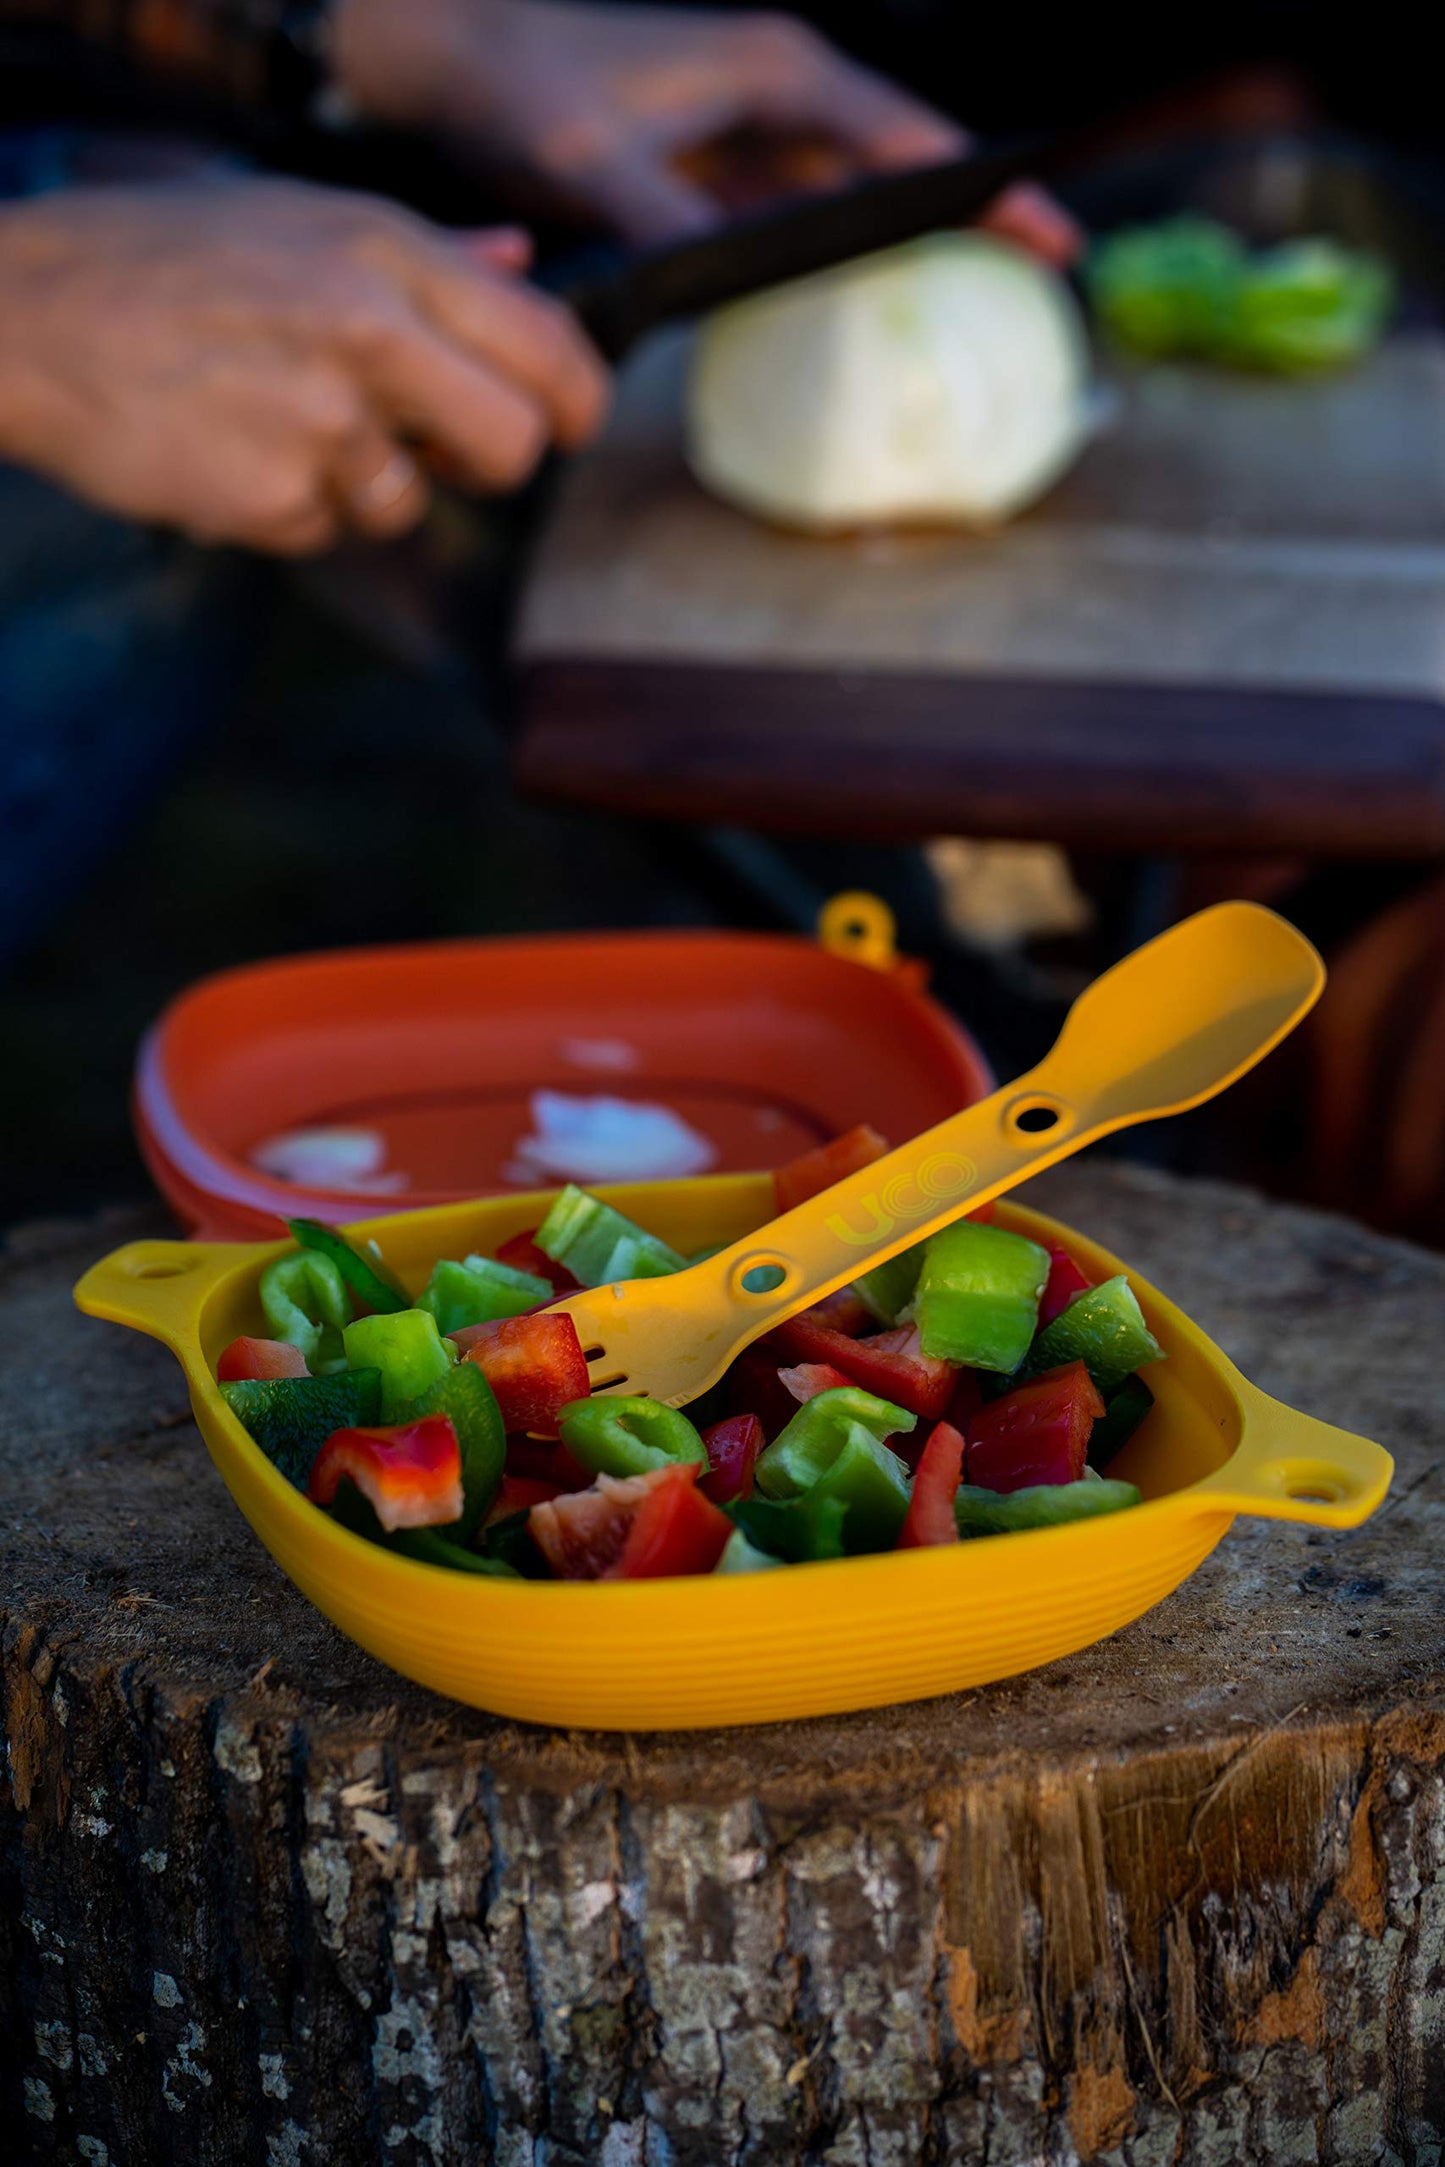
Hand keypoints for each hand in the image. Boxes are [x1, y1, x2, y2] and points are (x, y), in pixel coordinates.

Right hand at [0, 177, 607, 552]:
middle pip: (513, 444)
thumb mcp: (297, 217)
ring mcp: (323, 419)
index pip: (547, 346)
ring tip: (275, 421)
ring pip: (406, 502)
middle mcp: (369, 330)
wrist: (30, 316)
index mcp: (386, 253)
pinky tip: (229, 449)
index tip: (565, 425)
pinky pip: (322, 531)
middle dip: (489, 465)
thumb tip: (520, 265)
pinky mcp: (274, 495)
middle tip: (436, 450)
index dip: (574, 402)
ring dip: (356, 485)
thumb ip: (425, 254)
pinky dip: (284, 509)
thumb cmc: (162, 261)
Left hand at [333, 0, 1079, 261]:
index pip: (909, 141)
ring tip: (971, 301)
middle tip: (1042, 276)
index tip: (1049, 234)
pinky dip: (829, 259)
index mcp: (776, 73)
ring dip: (903, 243)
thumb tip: (713, 293)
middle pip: (901, 165)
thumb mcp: (592, 165)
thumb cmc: (518, 88)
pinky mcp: (714, 168)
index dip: (984, 191)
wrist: (446, 57)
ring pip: (853, 195)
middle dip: (970, 216)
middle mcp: (777, 91)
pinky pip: (796, 219)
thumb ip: (663, 226)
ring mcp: (747, 131)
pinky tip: (853, 308)